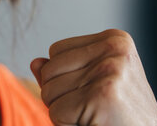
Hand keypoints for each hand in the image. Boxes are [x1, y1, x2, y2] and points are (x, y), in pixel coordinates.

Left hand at [30, 29, 156, 125]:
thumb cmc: (120, 117)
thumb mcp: (92, 86)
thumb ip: (63, 72)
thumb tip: (35, 62)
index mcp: (115, 39)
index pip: (56, 51)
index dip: (64, 78)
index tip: (96, 92)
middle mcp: (114, 48)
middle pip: (49, 69)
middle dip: (60, 95)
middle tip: (93, 108)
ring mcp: (110, 70)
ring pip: (49, 91)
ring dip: (64, 111)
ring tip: (95, 115)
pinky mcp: (102, 95)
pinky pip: (56, 112)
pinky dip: (67, 124)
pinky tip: (94, 124)